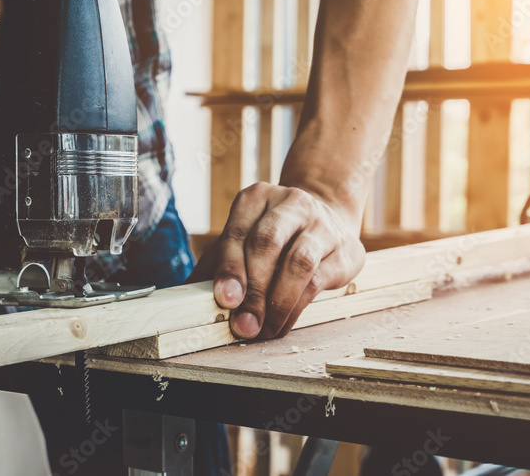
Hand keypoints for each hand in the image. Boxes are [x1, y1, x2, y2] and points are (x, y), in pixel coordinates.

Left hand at [189, 182, 364, 339]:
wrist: (327, 221)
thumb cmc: (274, 236)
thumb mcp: (242, 239)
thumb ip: (216, 264)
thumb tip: (185, 297)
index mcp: (257, 198)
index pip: (238, 232)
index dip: (230, 268)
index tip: (225, 300)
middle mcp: (290, 203)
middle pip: (266, 244)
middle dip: (253, 289)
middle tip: (243, 324)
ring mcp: (321, 224)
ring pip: (297, 262)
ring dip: (276, 302)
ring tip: (263, 330)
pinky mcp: (343, 249)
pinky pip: (318, 281)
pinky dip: (296, 308)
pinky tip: (281, 324)